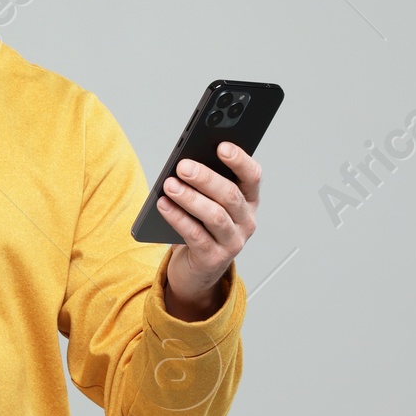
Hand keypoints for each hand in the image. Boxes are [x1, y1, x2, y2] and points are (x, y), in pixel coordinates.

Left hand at [157, 142, 259, 319]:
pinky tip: (163, 205)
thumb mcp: (207, 202)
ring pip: (214, 216)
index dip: (239, 160)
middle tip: (183, 165)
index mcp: (248, 200)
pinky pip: (195, 235)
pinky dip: (178, 218)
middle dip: (205, 178)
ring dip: (190, 198)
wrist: (195, 270)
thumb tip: (186, 161)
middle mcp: (246, 221)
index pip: (252, 176)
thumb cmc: (201, 226)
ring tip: (169, 185)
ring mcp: (233, 242)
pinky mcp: (213, 259)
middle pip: (230, 195)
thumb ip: (204, 183)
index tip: (221, 145)